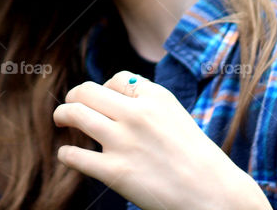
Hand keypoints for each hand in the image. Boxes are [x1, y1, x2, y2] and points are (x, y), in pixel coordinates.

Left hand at [52, 71, 271, 209]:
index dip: (104, 88)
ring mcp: (124, 142)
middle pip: (86, 91)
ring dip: (62, 116)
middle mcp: (137, 114)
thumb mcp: (176, 117)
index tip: (102, 101)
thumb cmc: (197, 159)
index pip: (116, 79)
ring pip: (74, 114)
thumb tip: (113, 95)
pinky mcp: (114, 172)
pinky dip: (66, 154)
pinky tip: (68, 155)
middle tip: (69, 107)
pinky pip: (74, 156)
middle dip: (74, 97)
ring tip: (61, 122)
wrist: (215, 196)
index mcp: (155, 97)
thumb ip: (148, 104)